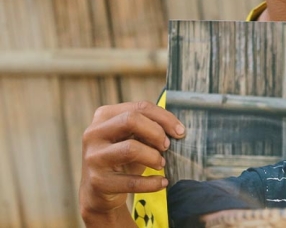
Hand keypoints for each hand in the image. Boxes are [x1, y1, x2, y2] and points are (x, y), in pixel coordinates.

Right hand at [79, 101, 185, 224]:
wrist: (99, 191)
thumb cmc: (122, 157)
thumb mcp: (133, 137)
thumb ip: (149, 127)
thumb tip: (177, 129)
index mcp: (105, 116)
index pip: (140, 107)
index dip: (165, 118)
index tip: (180, 131)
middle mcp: (94, 133)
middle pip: (131, 120)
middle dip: (156, 132)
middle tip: (167, 146)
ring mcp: (93, 157)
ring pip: (131, 149)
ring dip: (154, 157)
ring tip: (162, 164)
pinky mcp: (97, 181)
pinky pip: (131, 181)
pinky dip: (152, 183)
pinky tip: (162, 182)